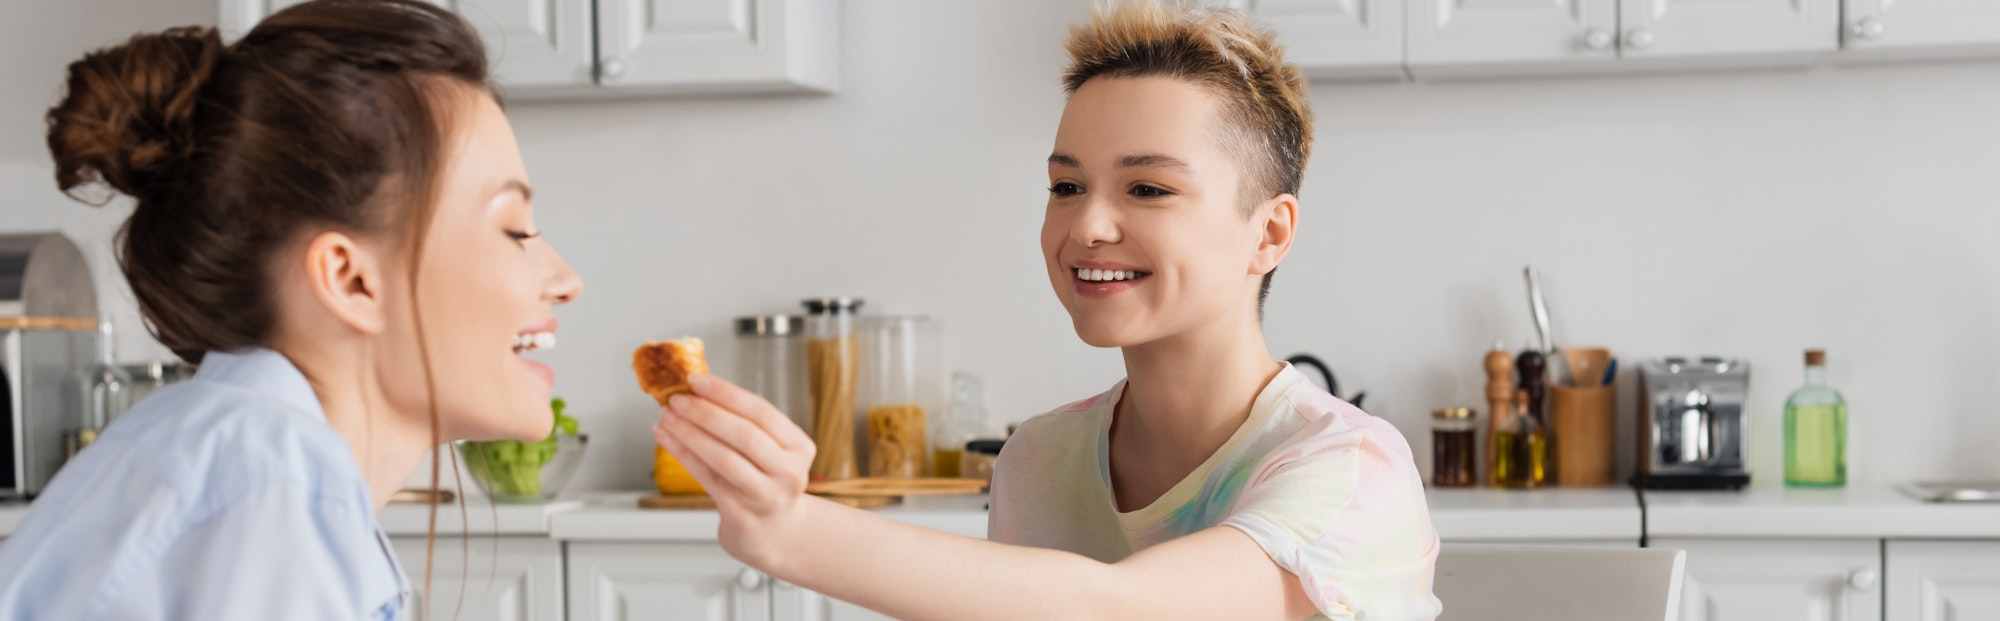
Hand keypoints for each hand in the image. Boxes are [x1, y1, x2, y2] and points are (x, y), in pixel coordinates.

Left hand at [653, 373, 816, 567]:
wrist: (774, 534)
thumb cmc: (766, 482)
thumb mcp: (771, 451)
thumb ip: (745, 424)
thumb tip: (698, 390)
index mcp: (800, 447)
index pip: (762, 412)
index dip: (726, 394)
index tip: (696, 380)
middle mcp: (789, 472)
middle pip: (744, 435)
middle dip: (705, 413)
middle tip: (676, 399)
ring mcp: (766, 495)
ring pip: (723, 458)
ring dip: (689, 434)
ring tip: (667, 417)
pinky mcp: (742, 514)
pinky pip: (707, 478)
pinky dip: (683, 454)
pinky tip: (667, 439)